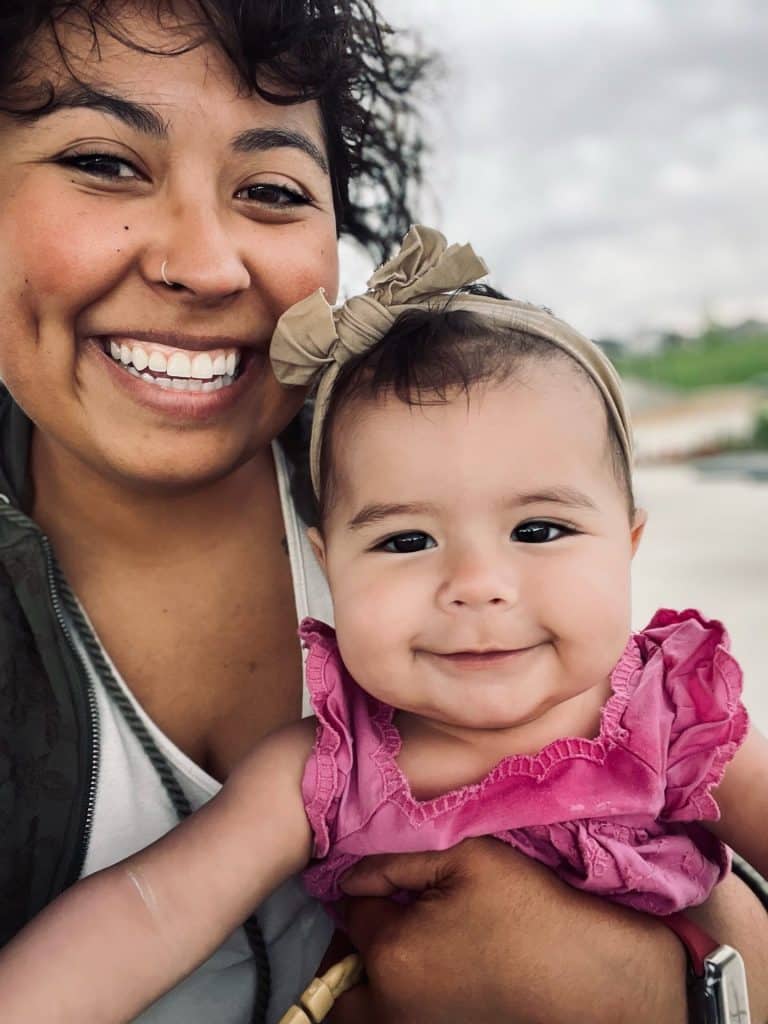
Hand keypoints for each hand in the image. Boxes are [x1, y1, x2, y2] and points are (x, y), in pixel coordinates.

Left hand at [326, 837, 689, 1023]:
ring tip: (403, 946)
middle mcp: (391, 1006)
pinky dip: (395, 999)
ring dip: (368, 980)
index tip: (390, 880)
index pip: (349, 914)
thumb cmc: (527, 910)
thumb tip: (352, 878)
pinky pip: (393, 1019)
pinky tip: (430, 970)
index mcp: (391, 955)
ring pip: (361, 1009)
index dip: (367, 889)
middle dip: (353, 946)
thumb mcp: (464, 859)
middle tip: (382, 919)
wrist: (588, 974)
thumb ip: (395, 862)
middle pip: (339, 979)